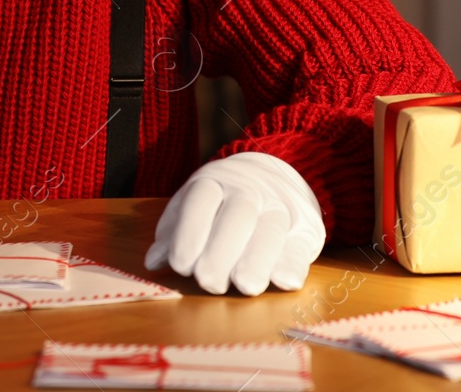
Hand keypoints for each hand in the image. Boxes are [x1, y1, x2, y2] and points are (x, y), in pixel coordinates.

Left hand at [145, 152, 324, 295]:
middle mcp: (251, 190)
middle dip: (222, 252)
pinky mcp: (306, 229)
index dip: (190, 232)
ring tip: (245, 286)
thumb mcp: (193, 204)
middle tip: (209, 283)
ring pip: (271, 231)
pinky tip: (283, 280)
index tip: (180, 265)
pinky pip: (301, 245)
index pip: (202, 201)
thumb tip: (153, 261)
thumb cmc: (222, 199)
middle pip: (238, 217)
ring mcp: (281, 208)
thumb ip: (174, 231)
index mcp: (215, 181)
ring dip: (257, 260)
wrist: (276, 174)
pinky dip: (293, 264)